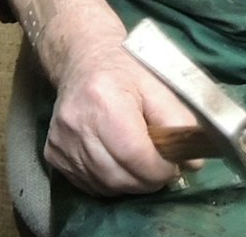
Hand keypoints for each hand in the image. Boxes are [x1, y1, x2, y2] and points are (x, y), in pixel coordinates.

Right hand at [43, 42, 200, 196]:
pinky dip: (110, 182)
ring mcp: (61, 142)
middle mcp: (77, 124)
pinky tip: (117, 162)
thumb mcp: (158, 85)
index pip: (135, 155)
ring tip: (140, 162)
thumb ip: (178, 121)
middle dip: (148, 180)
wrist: (82, 59)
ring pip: (106, 186)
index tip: (172, 164)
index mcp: (104, 101)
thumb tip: (192, 163)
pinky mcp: (53, 154)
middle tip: (159, 166)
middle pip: (120, 177)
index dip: (160, 169)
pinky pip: (90, 185)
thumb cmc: (124, 69)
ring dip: (130, 183)